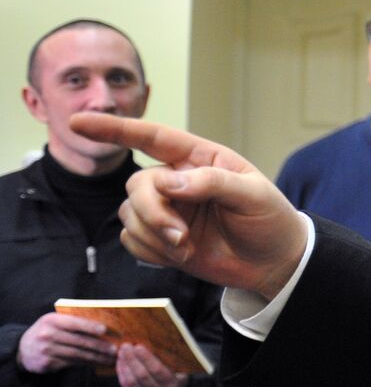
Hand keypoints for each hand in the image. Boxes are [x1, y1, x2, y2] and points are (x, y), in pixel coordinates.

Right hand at [17, 312, 116, 372]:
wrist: (22, 349)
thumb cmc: (47, 331)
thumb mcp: (54, 322)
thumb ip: (73, 322)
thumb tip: (103, 327)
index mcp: (51, 320)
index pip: (74, 323)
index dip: (90, 327)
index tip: (106, 330)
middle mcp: (48, 335)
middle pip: (79, 341)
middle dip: (100, 346)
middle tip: (115, 349)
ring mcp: (47, 350)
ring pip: (78, 355)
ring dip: (97, 358)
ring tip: (111, 359)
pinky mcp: (48, 363)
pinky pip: (72, 364)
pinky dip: (88, 364)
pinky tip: (98, 364)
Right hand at [68, 114, 307, 300]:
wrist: (274, 263)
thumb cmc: (270, 221)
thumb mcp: (254, 195)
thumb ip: (213, 183)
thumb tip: (170, 183)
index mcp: (200, 159)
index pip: (153, 137)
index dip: (115, 129)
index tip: (79, 122)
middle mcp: (178, 180)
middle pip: (137, 185)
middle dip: (152, 211)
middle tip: (181, 236)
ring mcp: (168, 210)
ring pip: (129, 214)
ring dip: (155, 236)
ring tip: (188, 247)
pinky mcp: (161, 238)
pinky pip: (131, 239)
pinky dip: (151, 251)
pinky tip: (180, 255)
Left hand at [115, 343, 189, 386]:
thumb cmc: (176, 374)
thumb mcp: (179, 367)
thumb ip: (168, 358)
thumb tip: (151, 341)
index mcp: (172, 383)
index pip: (157, 370)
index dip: (146, 358)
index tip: (138, 346)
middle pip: (141, 375)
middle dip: (131, 359)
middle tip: (125, 346)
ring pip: (131, 382)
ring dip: (124, 365)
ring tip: (121, 352)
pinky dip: (122, 373)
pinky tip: (121, 362)